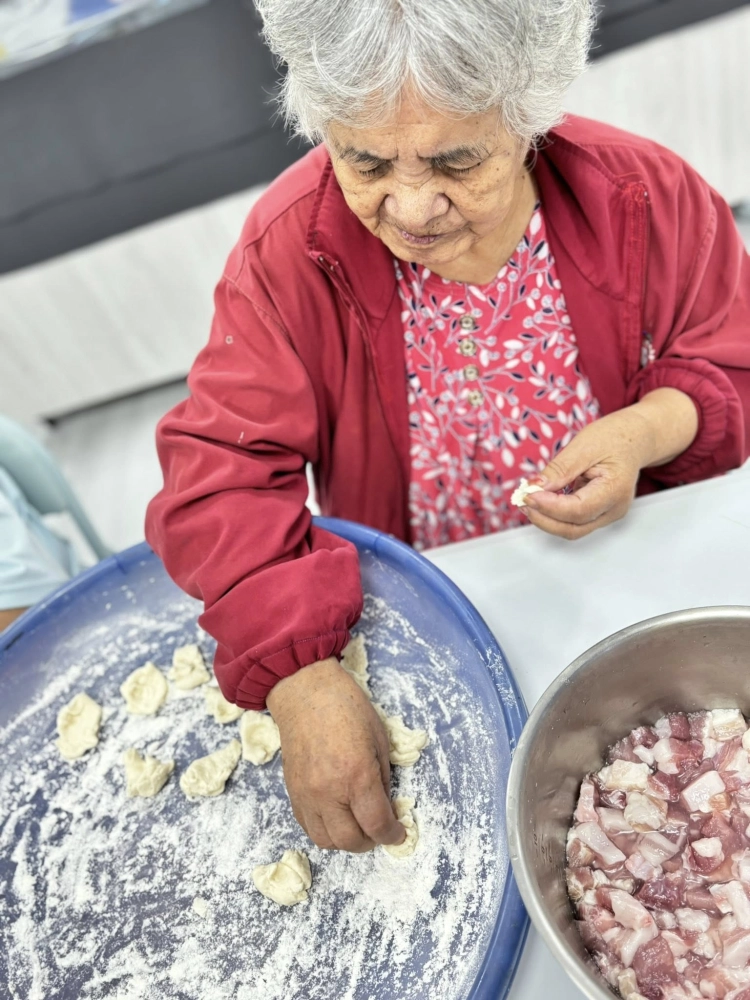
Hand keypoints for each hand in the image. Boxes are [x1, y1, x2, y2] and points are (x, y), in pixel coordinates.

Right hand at [266, 657, 405, 852]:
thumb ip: (382, 779)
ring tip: (357, 825)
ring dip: (345, 840)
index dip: (392, 835)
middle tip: (380, 830)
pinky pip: (307, 826)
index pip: (376, 825)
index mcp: (357, 775)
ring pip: (325, 841)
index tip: (398, 833)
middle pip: (350, 841)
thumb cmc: (348, 708)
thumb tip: (385, 807)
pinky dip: (325, 829)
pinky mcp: (292, 792)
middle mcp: (329, 792)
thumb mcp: (379, 740)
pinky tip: (337, 815)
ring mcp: (306, 795)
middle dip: (370, 841)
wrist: (306, 692)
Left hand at [522, 388, 697, 539]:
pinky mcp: (599, 513)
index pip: (578, 510)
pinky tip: (540, 499)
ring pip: (571, 529)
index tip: (527, 493)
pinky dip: (553, 513)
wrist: (635, 439)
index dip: (549, 506)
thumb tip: (535, 487)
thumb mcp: (584, 445)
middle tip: (522, 499)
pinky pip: (573, 521)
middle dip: (543, 518)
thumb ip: (560, 469)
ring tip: (527, 498)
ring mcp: (607, 514)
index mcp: (615, 490)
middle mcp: (614, 509)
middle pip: (573, 528)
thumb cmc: (616, 438)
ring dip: (546, 518)